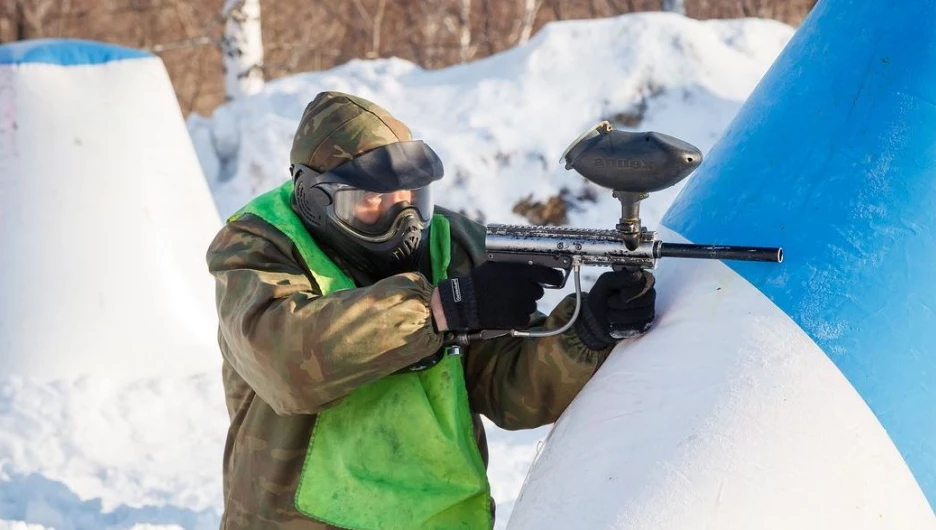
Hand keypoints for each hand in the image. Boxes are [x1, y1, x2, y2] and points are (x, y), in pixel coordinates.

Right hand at [434, 262, 562, 330]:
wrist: (464, 302)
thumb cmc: (479, 281)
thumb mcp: (497, 265)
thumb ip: (516, 265)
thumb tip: (534, 264)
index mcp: (522, 271)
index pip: (550, 275)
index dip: (554, 278)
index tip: (554, 280)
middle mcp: (526, 287)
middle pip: (539, 291)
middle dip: (530, 291)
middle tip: (513, 291)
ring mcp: (523, 305)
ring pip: (531, 305)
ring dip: (523, 304)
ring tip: (505, 302)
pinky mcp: (518, 320)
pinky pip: (525, 318)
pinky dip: (517, 317)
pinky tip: (504, 312)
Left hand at [574, 268, 655, 349]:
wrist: (594, 320)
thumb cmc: (601, 297)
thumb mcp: (605, 282)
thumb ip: (619, 277)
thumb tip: (638, 276)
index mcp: (640, 280)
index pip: (648, 282)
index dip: (636, 290)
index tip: (622, 294)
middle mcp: (648, 295)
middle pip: (648, 298)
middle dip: (624, 303)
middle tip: (610, 303)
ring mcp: (648, 311)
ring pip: (643, 314)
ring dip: (620, 315)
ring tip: (609, 315)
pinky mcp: (644, 326)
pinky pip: (639, 328)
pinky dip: (622, 327)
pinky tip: (613, 326)